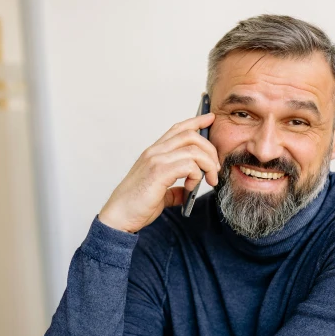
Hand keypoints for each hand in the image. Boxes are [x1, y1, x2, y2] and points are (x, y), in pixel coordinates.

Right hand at [99, 112, 218, 232]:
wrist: (119, 216)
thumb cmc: (136, 205)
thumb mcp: (160, 193)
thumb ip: (174, 189)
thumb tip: (188, 191)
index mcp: (154, 153)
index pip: (178, 129)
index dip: (196, 121)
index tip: (211, 119)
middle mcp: (155, 152)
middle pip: (190, 135)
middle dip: (210, 149)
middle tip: (215, 168)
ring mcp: (156, 160)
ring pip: (193, 149)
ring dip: (208, 164)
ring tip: (209, 180)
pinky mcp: (159, 172)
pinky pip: (189, 165)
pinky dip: (196, 176)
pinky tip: (191, 188)